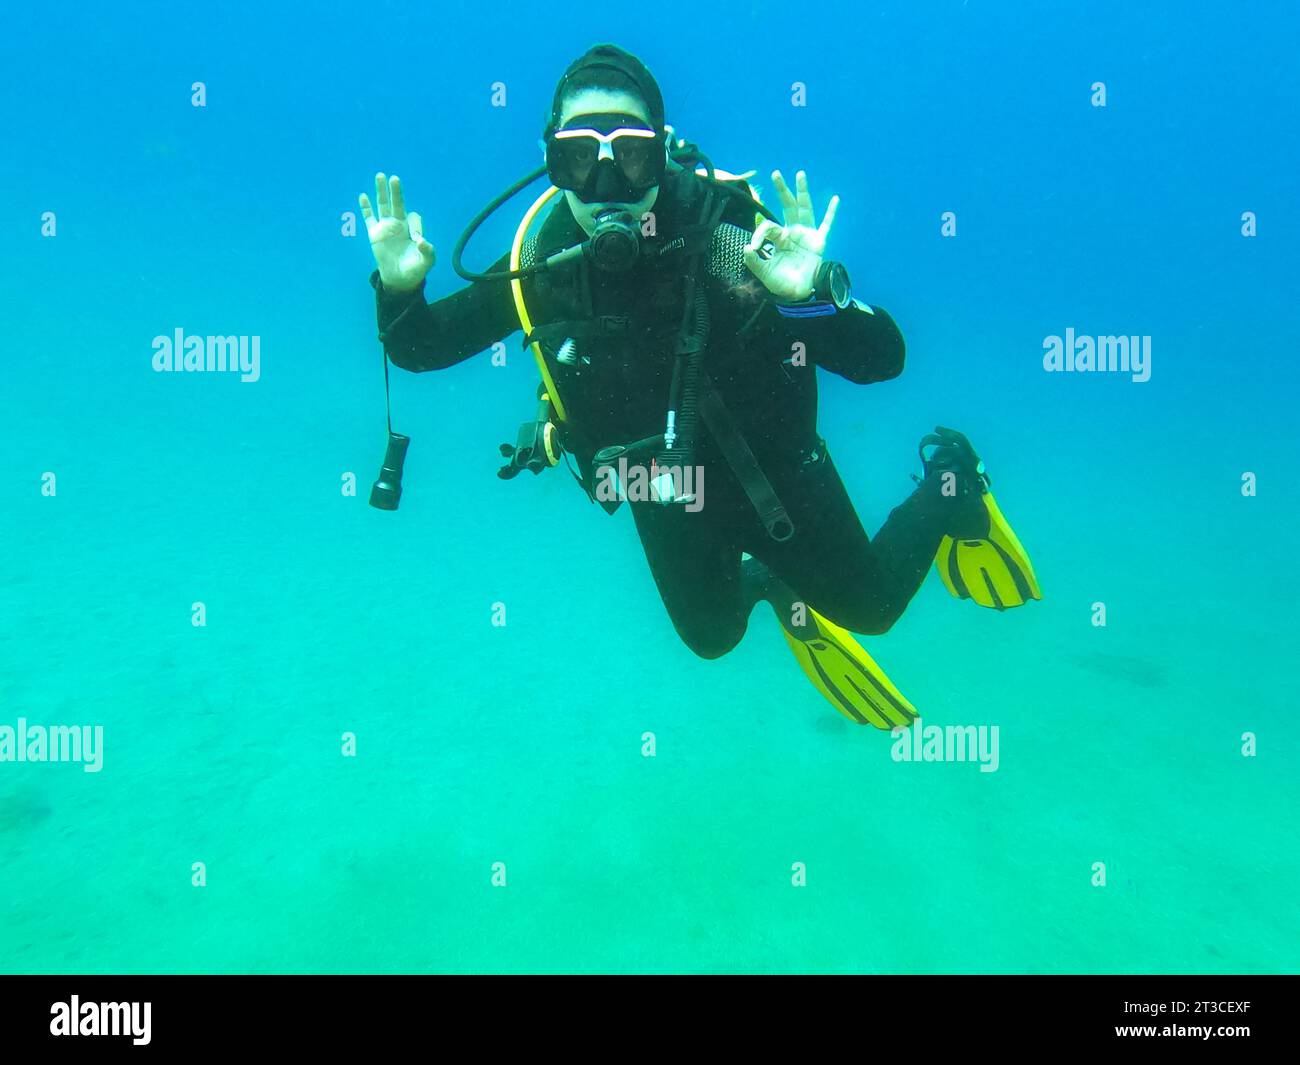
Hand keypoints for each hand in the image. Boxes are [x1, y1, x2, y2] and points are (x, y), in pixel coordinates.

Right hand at [359, 173, 434, 291]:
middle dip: (396, 192)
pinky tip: (363, 196)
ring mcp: (386, 227)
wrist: (400, 278)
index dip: (415, 226)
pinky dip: (366, 207)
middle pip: (397, 203)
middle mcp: (399, 224)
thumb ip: (428, 251)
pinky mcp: (374, 233)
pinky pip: (369, 218)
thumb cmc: (415, 269)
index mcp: (412, 228)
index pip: (413, 218)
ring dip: (381, 192)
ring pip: (383, 205)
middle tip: (395, 179)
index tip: (416, 240)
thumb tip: (422, 241)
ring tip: (380, 176)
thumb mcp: (427, 262)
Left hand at [743, 170, 838, 301]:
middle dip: (782, 190)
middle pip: (787, 206)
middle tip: (775, 173)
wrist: (798, 294)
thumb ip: (754, 261)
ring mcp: (806, 235)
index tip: (753, 246)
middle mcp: (792, 232)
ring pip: (804, 208)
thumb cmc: (781, 282)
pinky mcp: (819, 241)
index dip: (759, 233)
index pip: (768, 226)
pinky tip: (835, 199)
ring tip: (800, 174)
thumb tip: (746, 248)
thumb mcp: (764, 273)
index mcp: (778, 238)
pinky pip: (826, 225)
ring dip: (802, 191)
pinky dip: (831, 213)